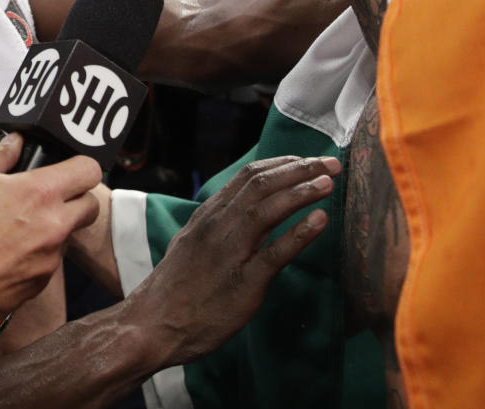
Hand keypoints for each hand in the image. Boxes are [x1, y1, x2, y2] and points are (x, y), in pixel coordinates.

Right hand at [0, 134, 100, 343]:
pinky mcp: (39, 286)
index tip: (64, 170)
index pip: (89, 171)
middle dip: (75, 199)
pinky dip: (35, 255)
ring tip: (16, 228)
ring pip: (68, 236)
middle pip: (90, 206)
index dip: (79, 166)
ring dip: (53, 229)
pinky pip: (49, 262)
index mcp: (38, 193)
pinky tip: (5, 253)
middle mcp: (53, 227)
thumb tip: (16, 143)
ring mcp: (49, 260)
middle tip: (46, 198)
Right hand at [124, 155, 340, 366]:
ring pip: (268, 209)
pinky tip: (321, 220)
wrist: (152, 324)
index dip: (281, 163)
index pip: (248, 176)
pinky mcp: (243, 283)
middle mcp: (218, 225)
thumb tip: (244, 210)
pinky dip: (300, 233)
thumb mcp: (192, 241)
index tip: (306, 160)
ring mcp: (230, 252)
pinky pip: (275, 253)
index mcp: (209, 215)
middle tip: (331, 163)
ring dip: (302, 191)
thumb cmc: (175, 287)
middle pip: (262, 184)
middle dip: (300, 169)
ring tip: (329, 183)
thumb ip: (218, 224)